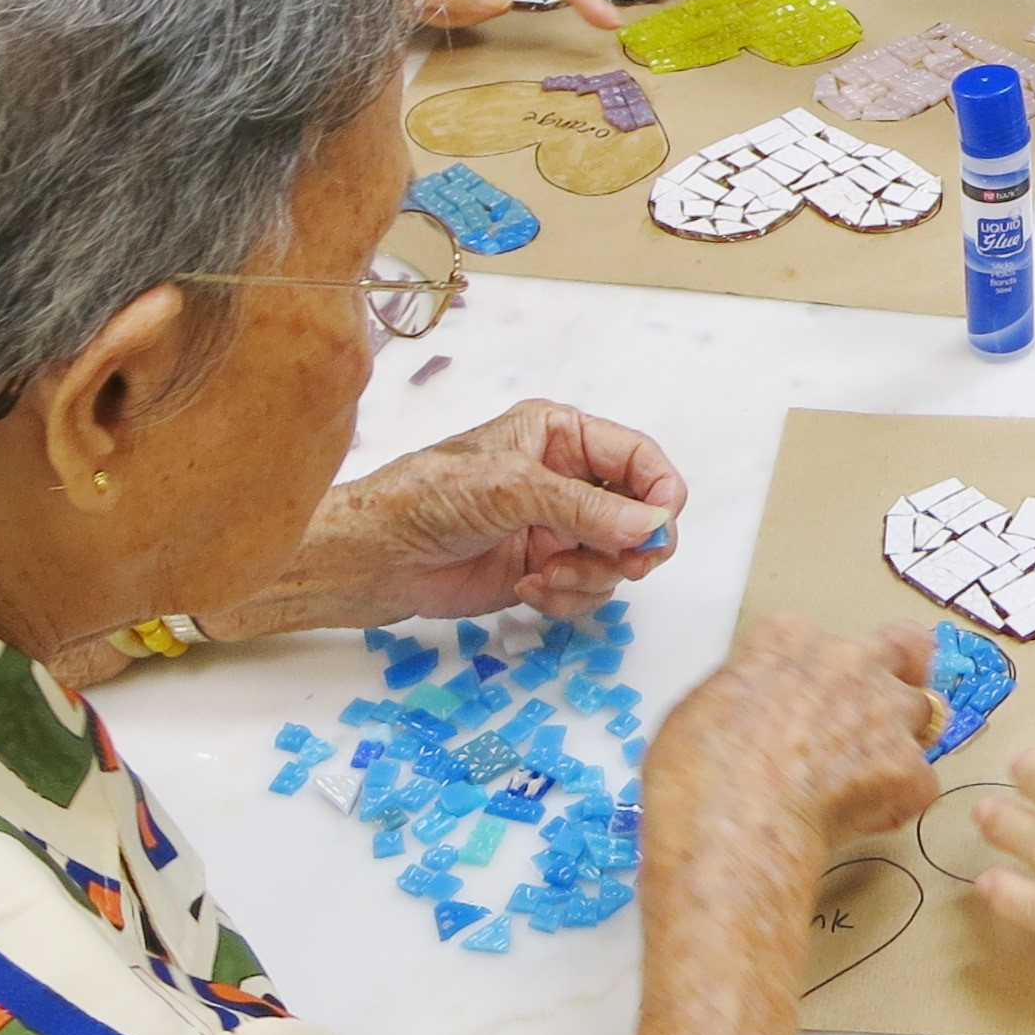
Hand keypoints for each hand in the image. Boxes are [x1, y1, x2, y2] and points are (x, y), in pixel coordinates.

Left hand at [237, 397, 685, 635]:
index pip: (639, 458)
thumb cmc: (426, 499)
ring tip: (547, 577)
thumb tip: (651, 526)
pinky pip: (588, 591)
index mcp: (560, 436)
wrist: (373, 558)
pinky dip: (567, 598)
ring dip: (592, 576)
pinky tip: (528, 590)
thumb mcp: (511, 488)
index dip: (661, 492)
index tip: (658, 530)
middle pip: (639, 514)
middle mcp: (566, 479)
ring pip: (617, 560)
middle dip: (631, 545)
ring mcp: (556, 529)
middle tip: (624, 567)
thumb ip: (586, 506)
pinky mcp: (543, 572)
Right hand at [644, 613, 942, 873]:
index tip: (804, 694)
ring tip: (865, 778)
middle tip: (880, 707)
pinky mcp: (907, 766)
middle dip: (899, 672)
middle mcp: (848, 661)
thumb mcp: (699, 707)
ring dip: (900, 739)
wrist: (733, 821)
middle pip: (901, 650)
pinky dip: (898, 802)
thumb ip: (742, 692)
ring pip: (920, 713)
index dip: (813, 669)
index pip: (815, 637)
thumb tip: (748, 715)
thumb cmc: (698, 772)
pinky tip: (862, 822)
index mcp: (789, 638)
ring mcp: (884, 711)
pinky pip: (919, 783)